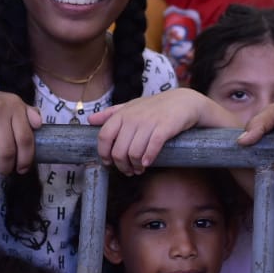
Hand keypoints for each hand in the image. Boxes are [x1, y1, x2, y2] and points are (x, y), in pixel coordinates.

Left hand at [91, 89, 218, 173]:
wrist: (183, 102)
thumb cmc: (155, 107)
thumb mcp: (131, 107)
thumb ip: (110, 114)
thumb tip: (90, 119)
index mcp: (122, 114)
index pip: (104, 137)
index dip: (104, 153)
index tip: (109, 162)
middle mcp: (133, 118)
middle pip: (118, 151)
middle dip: (121, 166)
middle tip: (128, 171)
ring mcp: (149, 123)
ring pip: (134, 153)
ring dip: (135, 166)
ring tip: (139, 169)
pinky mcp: (164, 128)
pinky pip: (151, 148)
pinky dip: (148, 159)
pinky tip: (147, 163)